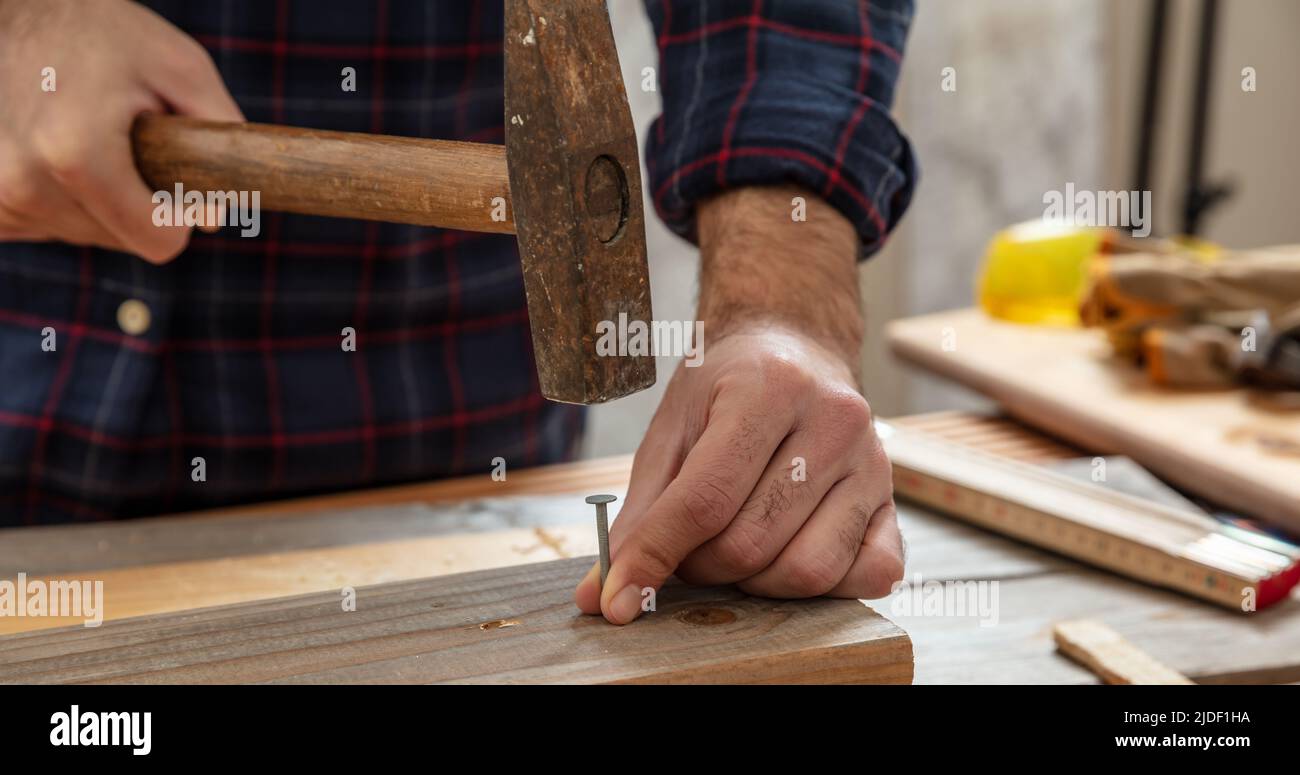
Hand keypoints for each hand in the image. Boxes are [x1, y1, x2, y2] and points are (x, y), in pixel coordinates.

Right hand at [0, 0, 242, 261]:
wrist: (12, 8)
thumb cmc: (102, 33)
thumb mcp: (181, 67)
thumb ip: (220, 139)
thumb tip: (214, 218)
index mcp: (76, 154)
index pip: (157, 241)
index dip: (179, 213)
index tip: (172, 171)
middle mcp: (21, 181)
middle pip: (120, 240)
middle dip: (135, 199)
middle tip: (118, 135)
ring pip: (81, 234)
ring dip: (96, 199)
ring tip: (82, 134)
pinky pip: (43, 225)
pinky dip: (58, 198)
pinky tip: (52, 150)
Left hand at [575, 185, 903, 623]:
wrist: (794, 345)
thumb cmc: (726, 388)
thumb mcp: (672, 429)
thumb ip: (640, 514)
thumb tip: (604, 596)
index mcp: (768, 387)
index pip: (705, 499)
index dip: (656, 557)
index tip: (619, 600)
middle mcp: (833, 419)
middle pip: (750, 543)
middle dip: (701, 567)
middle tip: (687, 550)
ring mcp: (875, 460)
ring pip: (806, 570)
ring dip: (754, 583)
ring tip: (732, 550)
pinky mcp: (896, 498)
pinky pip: (870, 575)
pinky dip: (823, 589)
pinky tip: (788, 556)